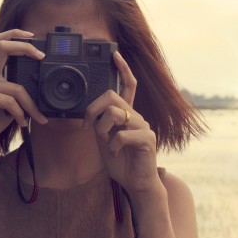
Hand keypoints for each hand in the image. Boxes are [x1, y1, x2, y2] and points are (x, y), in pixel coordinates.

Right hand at [0, 29, 48, 150]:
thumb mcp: (7, 102)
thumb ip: (17, 91)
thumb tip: (39, 87)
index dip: (15, 35)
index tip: (32, 37)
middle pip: (2, 46)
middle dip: (24, 47)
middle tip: (41, 56)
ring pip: (17, 88)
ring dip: (31, 105)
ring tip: (37, 117)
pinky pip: (10, 102)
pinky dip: (20, 114)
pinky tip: (21, 123)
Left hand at [83, 51, 163, 198]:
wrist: (136, 184)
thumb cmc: (121, 162)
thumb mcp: (104, 140)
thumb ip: (100, 124)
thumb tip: (89, 113)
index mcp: (127, 115)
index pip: (127, 86)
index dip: (122, 69)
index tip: (115, 54)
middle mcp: (137, 116)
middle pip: (113, 96)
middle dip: (94, 109)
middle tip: (89, 125)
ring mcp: (143, 126)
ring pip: (116, 113)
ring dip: (102, 128)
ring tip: (104, 141)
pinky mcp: (147, 139)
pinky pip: (122, 134)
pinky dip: (112, 145)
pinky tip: (115, 152)